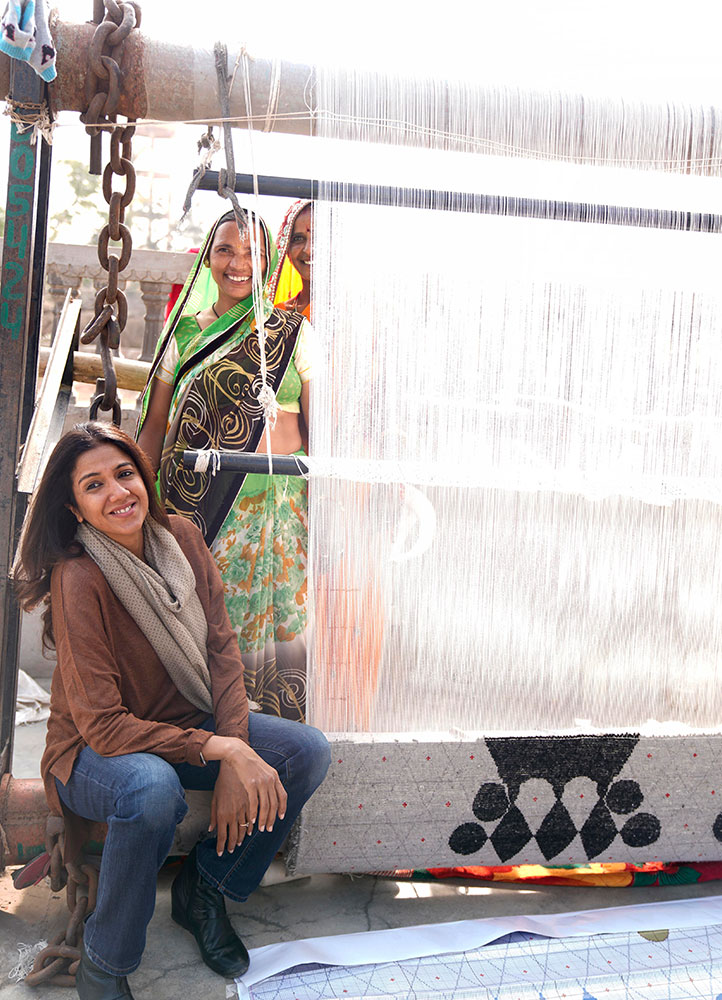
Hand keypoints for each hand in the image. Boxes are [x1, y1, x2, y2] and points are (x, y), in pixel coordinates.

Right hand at [204, 736, 287, 855]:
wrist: (237, 752)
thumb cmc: (248, 762)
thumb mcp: (263, 769)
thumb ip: (268, 780)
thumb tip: (271, 793)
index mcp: (274, 776)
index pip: (282, 796)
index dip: (282, 808)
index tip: (280, 818)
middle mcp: (270, 780)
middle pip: (274, 804)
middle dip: (271, 818)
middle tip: (268, 828)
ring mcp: (261, 782)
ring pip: (265, 806)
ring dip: (263, 819)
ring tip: (260, 828)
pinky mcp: (251, 784)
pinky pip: (254, 803)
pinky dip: (254, 813)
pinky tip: (252, 820)